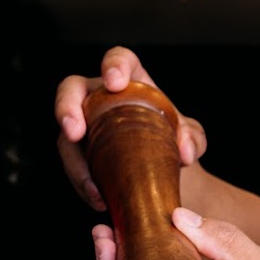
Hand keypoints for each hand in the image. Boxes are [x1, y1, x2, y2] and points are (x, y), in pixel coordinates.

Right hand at [54, 46, 208, 210]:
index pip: (117, 59)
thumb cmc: (175, 142)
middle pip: (71, 90)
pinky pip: (73, 168)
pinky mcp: (79, 155)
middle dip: (67, 107)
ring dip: (75, 162)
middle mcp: (100, 98)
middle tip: (75, 132)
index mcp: (130, 81)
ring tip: (94, 188)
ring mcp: (85, 126)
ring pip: (66, 138)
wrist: (166, 173)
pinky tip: (99, 199)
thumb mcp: (191, 138)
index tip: (114, 83)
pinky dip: (83, 184)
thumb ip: (193, 138)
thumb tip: (185, 150)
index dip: (112, 65)